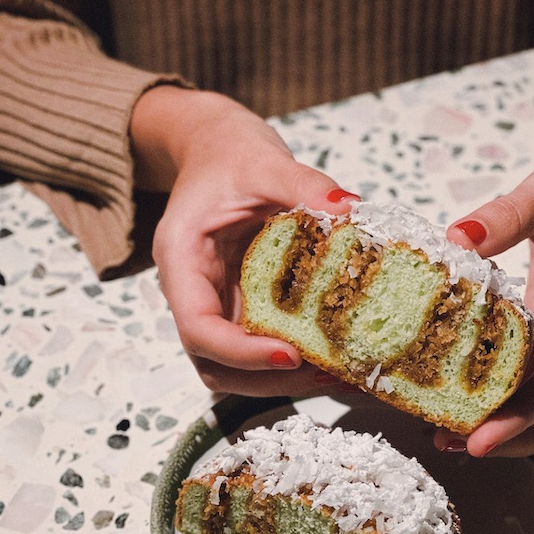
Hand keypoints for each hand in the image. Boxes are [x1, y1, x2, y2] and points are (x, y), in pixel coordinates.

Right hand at [130, 86, 358, 394]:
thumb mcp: (264, 162)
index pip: (199, 330)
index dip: (242, 352)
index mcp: (183, 262)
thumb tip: (350, 209)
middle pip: (216, 365)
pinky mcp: (244, 310)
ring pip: (238, 370)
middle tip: (326, 374)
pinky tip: (338, 359)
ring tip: (339, 375)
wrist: (216, 151)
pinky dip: (298, 364)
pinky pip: (263, 349)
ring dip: (285, 382)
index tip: (291, 354)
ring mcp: (219, 307)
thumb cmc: (228, 156)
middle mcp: (195, 295)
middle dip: (269, 380)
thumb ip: (304, 184)